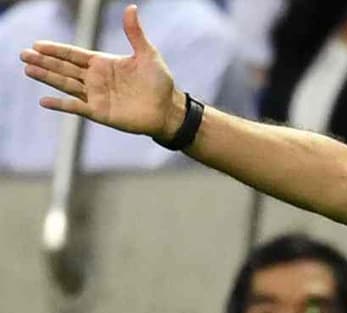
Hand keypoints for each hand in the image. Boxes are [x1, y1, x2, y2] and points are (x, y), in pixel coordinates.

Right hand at [19, 4, 184, 139]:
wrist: (168, 109)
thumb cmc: (160, 81)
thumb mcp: (148, 54)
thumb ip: (135, 33)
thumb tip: (131, 8)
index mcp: (103, 63)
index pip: (74, 54)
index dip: (56, 50)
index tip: (37, 44)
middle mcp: (95, 79)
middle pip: (64, 68)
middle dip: (44, 61)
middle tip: (23, 55)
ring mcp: (96, 96)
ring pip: (65, 84)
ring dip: (47, 77)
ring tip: (28, 69)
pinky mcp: (99, 113)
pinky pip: (76, 107)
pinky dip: (61, 105)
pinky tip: (44, 102)